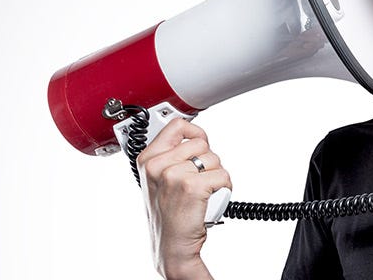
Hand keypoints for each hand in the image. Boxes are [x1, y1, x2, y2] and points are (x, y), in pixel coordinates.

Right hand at [136, 118, 230, 279]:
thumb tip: (193, 135)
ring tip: (205, 191)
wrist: (171, 246)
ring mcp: (173, 175)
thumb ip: (169, 157)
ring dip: (217, 175)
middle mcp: (157, 166)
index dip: (195, 132)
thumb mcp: (156, 181)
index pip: (177, 126)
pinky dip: (225, 187)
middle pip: (201, 143)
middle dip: (208, 161)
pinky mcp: (192, 186)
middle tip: (200, 180)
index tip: (200, 142)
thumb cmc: (167, 216)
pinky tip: (213, 197)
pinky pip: (223, 175)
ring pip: (214, 159)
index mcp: (147, 160)